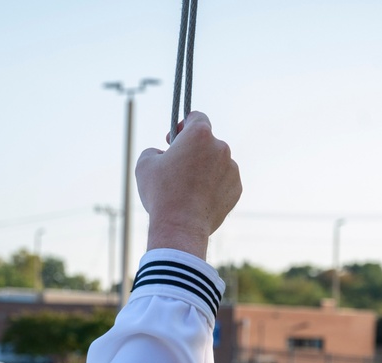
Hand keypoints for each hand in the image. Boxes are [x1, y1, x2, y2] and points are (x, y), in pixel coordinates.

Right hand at [135, 111, 241, 258]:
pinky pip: (223, 181)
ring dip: (204, 169)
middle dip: (192, 151)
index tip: (173, 140)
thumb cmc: (161, 193)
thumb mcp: (144, 165)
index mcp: (199, 135)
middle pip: (206, 142)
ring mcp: (232, 168)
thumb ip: (154, 150)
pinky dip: (213, 186)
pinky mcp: (236, 188)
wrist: (180, 227)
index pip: (196, 117)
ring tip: (187, 188)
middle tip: (176, 168)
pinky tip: (198, 199)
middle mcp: (221, 147)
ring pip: (216, 163)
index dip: (183, 126)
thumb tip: (161, 154)